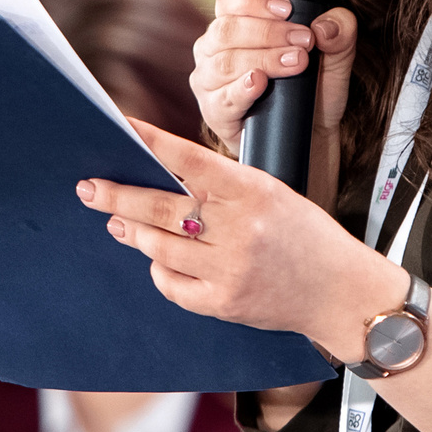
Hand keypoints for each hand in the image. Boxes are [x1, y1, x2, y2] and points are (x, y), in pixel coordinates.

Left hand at [79, 120, 401, 352]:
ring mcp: (229, 269)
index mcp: (254, 191)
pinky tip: (155, 259)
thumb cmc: (307, 237)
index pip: (189, 159)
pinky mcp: (223, 304)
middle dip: (116, 194)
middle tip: (88, 187)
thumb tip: (162, 177)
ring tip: (116, 220)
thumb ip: (224, 186)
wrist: (343, 293)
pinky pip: (171, 285)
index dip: (150, 142)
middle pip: (160, 206)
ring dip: (131, 231)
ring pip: (158, 246)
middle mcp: (239, 229)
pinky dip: (158, 270)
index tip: (119, 128)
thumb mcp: (274, 195)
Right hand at [192, 0, 357, 205]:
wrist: (312, 134)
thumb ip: (340, 30)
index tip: (288, 9)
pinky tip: (259, 83)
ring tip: (296, 62)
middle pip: (228, 29)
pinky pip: (222, 97)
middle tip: (304, 41)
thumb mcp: (336, 54)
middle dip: (270, 32)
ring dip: (264, 59)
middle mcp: (215, 49)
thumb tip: (325, 27)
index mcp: (236, 24)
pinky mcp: (214, 113)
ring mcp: (210, 81)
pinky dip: (241, 88)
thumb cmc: (313, 88)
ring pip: (225, 61)